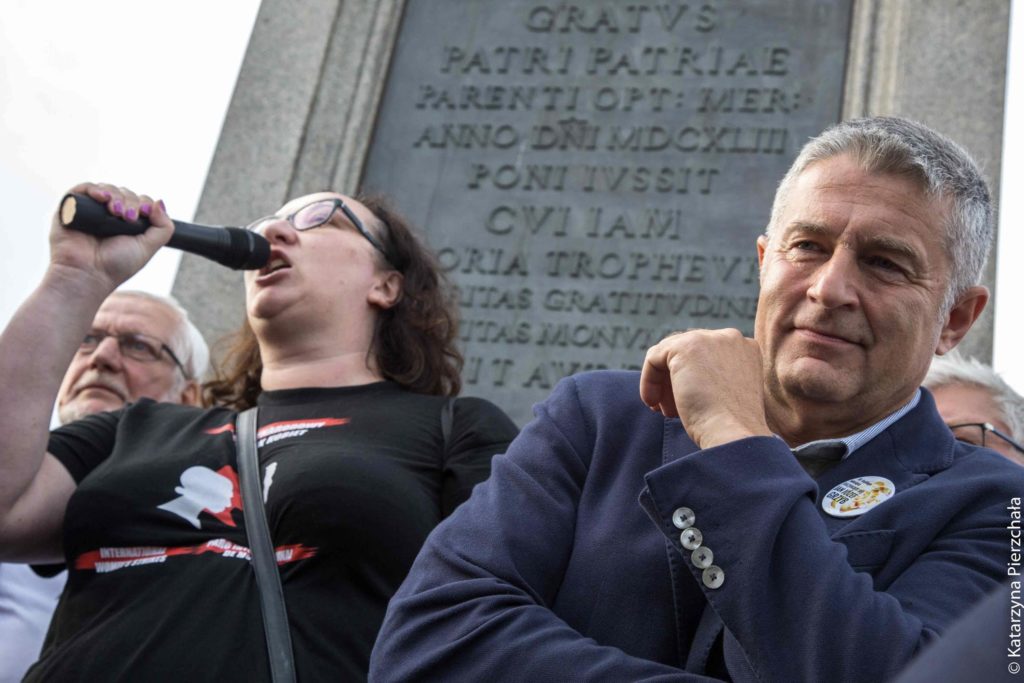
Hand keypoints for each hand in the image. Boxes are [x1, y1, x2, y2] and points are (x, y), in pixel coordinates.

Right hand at [47, 182, 171, 291]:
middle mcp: (108, 216)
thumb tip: (160, 202)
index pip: (139, 202)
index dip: (144, 204)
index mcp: (126, 224)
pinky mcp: (70, 208)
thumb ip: (163, 227)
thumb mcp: (148, 247)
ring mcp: (90, 211)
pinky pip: (82, 189)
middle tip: (128, 217)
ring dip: (115, 195)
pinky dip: (94, 188)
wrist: (87, 274)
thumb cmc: (116, 265)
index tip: (144, 214)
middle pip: (124, 193)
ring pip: (106, 189)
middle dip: (130, 201)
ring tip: (115, 211)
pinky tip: (101, 197)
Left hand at [639, 329, 771, 448]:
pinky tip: (653, 403)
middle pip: (687, 353)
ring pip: (669, 355)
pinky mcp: (685, 346)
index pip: (706, 355)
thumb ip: (713, 377)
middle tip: (669, 410)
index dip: (691, 379)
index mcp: (746, 349)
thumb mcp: (728, 395)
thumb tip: (682, 377)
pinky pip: (654, 358)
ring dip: (662, 383)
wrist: (733, 434)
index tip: (683, 406)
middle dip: (674, 381)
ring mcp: (708, 339)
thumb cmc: (732, 427)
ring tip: (663, 410)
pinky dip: (648, 381)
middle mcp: (730, 337)